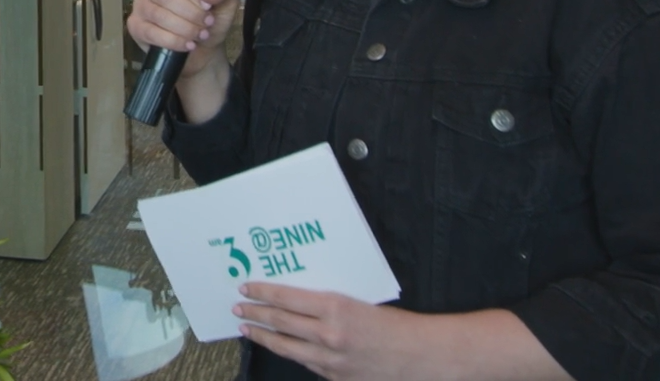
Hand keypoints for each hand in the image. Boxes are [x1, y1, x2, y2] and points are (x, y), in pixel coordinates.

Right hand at [124, 0, 240, 78]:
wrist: (203, 47)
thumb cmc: (211, 18)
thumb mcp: (225, 2)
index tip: (207, 5)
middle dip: (190, 12)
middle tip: (207, 23)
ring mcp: (141, 5)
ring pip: (158, 14)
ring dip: (183, 28)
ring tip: (200, 35)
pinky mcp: (136, 26)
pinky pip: (150, 32)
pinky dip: (172, 41)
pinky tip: (187, 45)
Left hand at [233, 283, 570, 380]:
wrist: (421, 356)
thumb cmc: (396, 324)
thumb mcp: (360, 301)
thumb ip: (328, 301)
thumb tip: (300, 293)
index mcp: (336, 307)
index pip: (287, 297)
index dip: (263, 292)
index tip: (246, 286)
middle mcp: (328, 334)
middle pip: (280, 322)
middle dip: (255, 313)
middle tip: (237, 306)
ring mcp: (329, 359)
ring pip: (286, 346)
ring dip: (264, 335)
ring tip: (247, 327)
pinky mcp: (334, 376)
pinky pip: (304, 362)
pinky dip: (288, 352)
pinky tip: (279, 345)